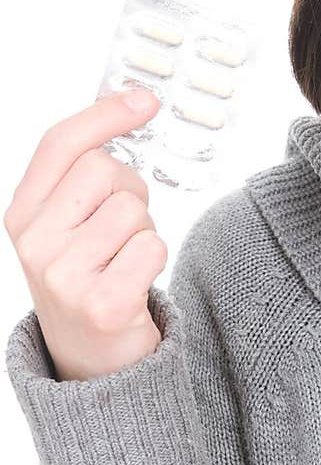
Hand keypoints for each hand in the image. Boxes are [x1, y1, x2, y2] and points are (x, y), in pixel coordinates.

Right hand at [4, 89, 166, 381]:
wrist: (92, 366)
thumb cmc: (88, 282)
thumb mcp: (66, 227)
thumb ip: (82, 175)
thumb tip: (126, 103)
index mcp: (21, 215)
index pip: (61, 144)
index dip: (105, 114)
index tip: (143, 99)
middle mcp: (34, 243)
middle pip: (105, 170)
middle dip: (131, 190)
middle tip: (124, 229)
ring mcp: (63, 276)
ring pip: (134, 210)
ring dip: (144, 229)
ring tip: (125, 261)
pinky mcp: (101, 305)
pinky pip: (152, 246)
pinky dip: (155, 259)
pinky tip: (135, 282)